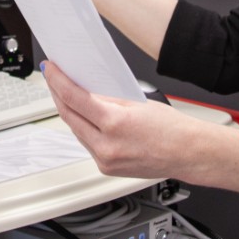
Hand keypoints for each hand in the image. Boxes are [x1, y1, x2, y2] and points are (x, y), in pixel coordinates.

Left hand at [42, 60, 200, 179]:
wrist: (189, 154)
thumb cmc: (172, 129)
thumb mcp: (137, 102)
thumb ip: (107, 98)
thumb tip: (85, 89)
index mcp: (114, 124)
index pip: (74, 98)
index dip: (57, 80)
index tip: (50, 70)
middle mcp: (106, 146)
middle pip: (69, 116)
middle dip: (58, 95)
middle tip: (53, 79)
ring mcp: (104, 160)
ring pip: (76, 131)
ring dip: (69, 112)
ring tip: (66, 95)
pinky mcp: (106, 168)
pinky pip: (86, 143)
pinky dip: (83, 128)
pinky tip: (84, 117)